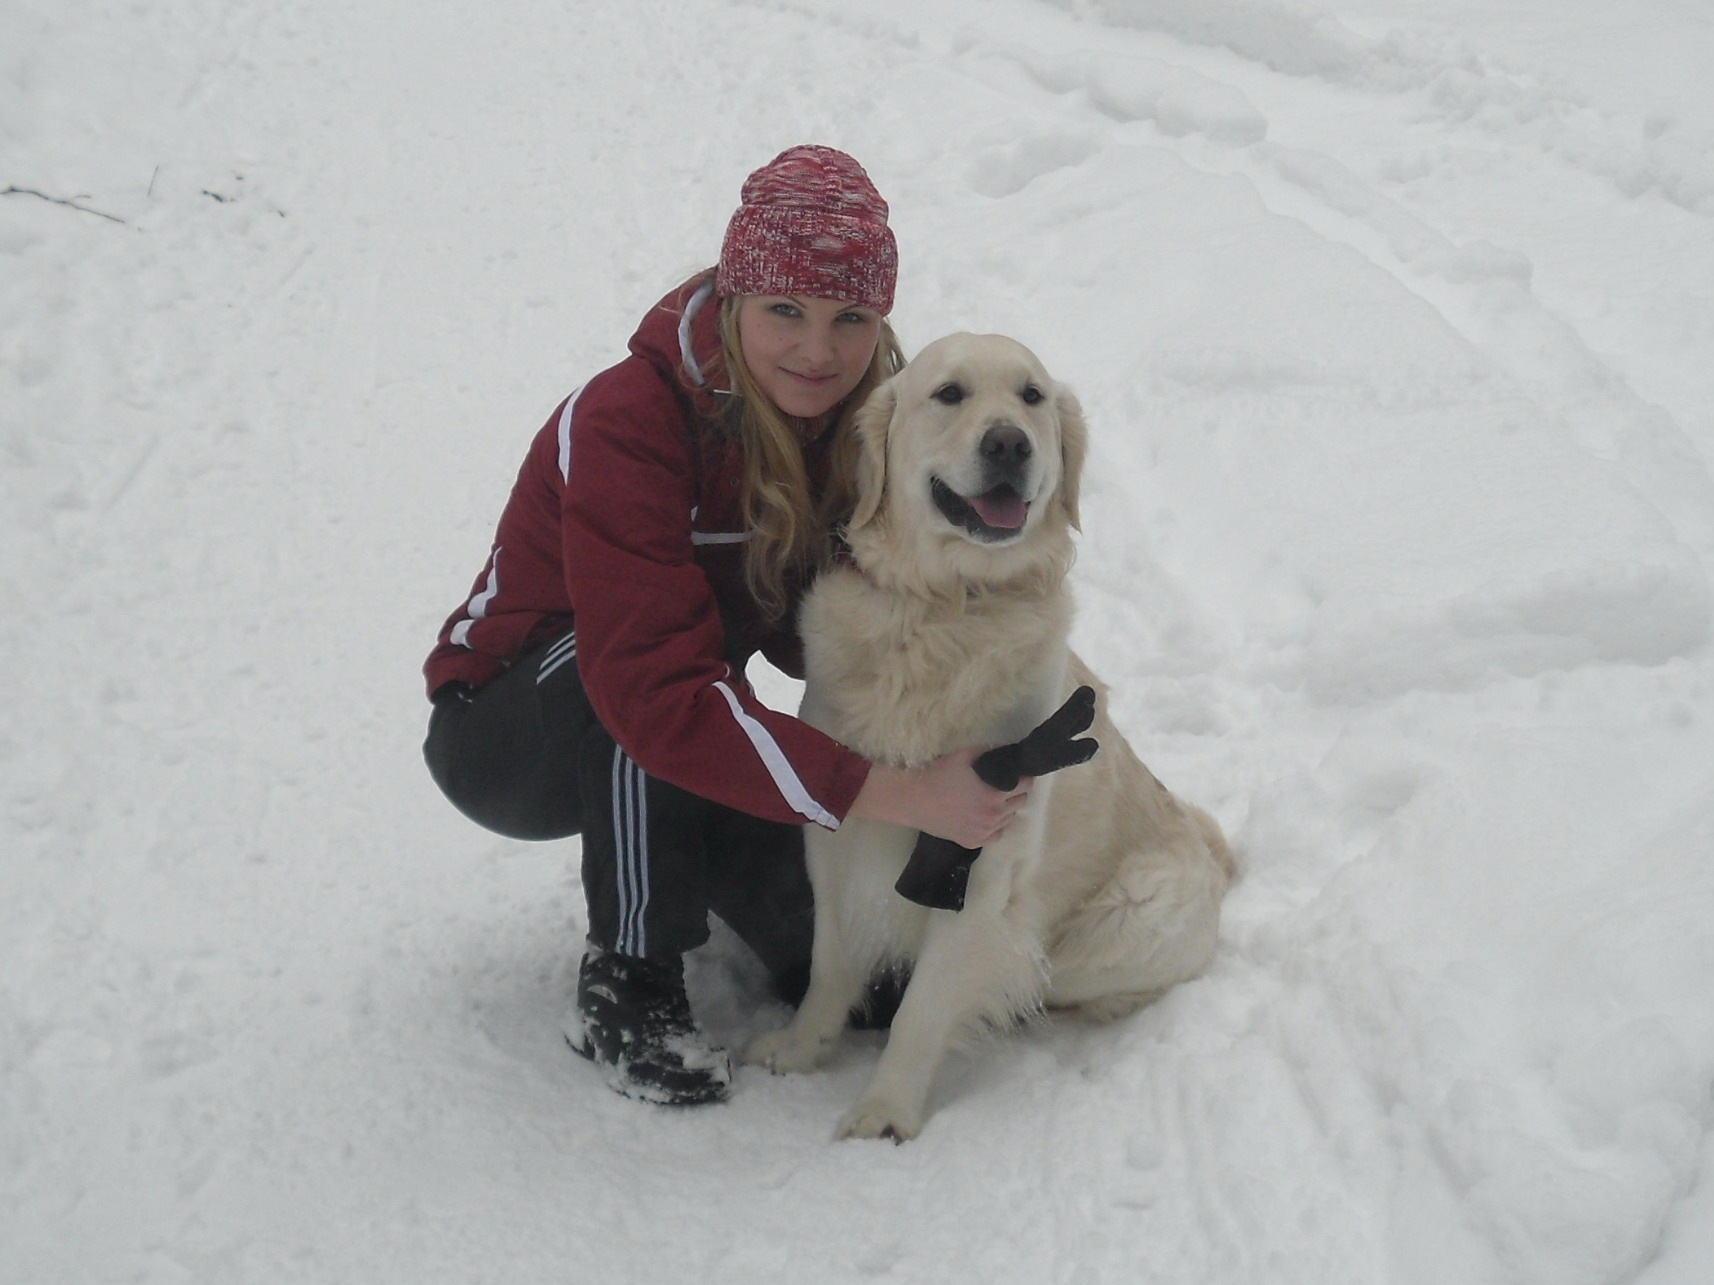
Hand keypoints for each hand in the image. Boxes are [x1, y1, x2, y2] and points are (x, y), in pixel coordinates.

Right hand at [848, 747, 1031, 848]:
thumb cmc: (939, 773)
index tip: (1016, 772)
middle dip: (1014, 791)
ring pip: (1009, 819)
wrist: (912, 798)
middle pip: (1020, 802)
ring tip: (988, 800)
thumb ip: (991, 752)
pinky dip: (994, 826)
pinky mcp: (973, 842)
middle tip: (1000, 784)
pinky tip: (982, 816)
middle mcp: (994, 816)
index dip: (1022, 775)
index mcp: (995, 794)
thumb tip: (1010, 751)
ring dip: (1005, 809)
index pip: (1026, 784)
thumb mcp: (966, 755)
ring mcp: (984, 832)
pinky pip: (996, 835)